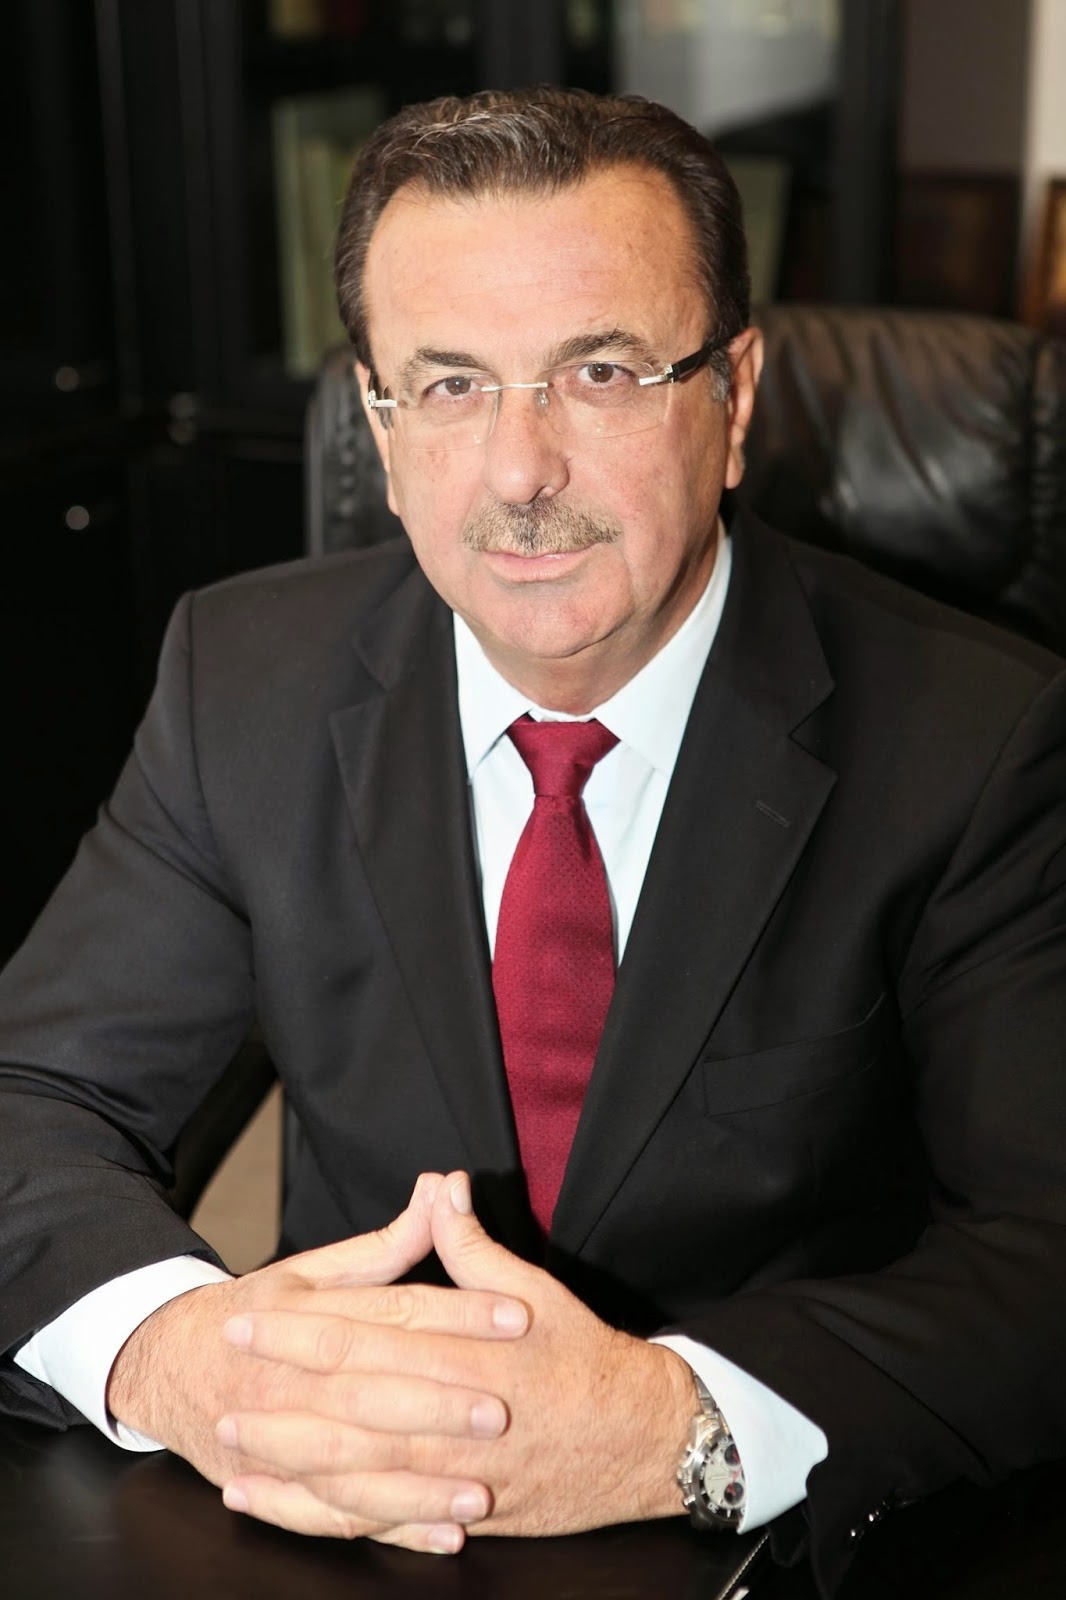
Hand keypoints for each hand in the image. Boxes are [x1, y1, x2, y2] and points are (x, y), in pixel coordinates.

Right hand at [107, 1173, 530, 1552]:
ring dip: (419, 1484)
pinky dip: (391, 1529)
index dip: (457, 1312)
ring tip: (482, 1491)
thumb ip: (387, 1243)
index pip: (392, 1311)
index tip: (516, 1315)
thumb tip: (442, 1188)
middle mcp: (289, 1380)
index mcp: (305, 1314)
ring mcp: (277, 1440)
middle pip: (371, 1393)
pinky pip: (336, 1517)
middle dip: (439, 1404)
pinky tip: (443, 1534)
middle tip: (504, 1410)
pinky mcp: (277, 1486)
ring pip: (353, 1467)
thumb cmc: (256, 1311)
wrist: (167, 1366)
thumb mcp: (313, 1270)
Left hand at [220, 1173, 694, 1541]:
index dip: (304, 1328)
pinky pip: (380, 1523)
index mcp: (470, 1353)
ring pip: (358, 1472)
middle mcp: (459, 1418)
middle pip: (352, 1407)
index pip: (370, 1337)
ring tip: (234, 1443)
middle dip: (281, 1394)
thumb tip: (440, 1186)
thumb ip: (474, 1246)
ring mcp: (458, 1476)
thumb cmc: (585, 1358)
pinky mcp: (462, 1515)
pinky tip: (274, 1504)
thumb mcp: (534, 1290)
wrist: (643, 1440)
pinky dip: (322, 1516)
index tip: (250, 1315)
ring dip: (290, 1458)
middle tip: (224, 1380)